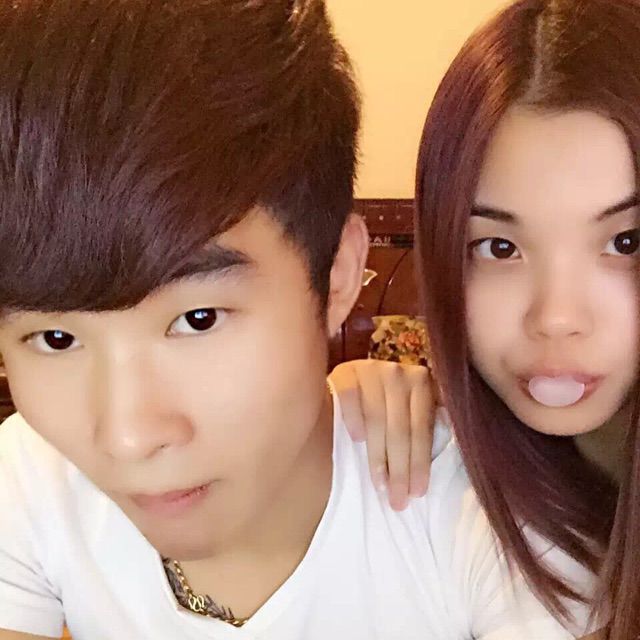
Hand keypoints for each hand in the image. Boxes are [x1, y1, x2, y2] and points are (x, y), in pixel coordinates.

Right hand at [328, 359, 436, 510]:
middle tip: (398, 500)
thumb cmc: (386, 403)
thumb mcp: (412, 407)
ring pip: (377, 418)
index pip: (422, 428)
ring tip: (379, 484)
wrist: (351, 380)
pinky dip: (354, 419)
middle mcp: (398, 372)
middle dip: (400, 469)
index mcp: (421, 382)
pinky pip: (351, 398)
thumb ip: (428, 421)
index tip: (417, 493)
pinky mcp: (346, 371)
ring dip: (377, 456)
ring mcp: (371, 369)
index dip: (420, 462)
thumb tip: (456, 439)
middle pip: (400, 428)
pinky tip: (357, 439)